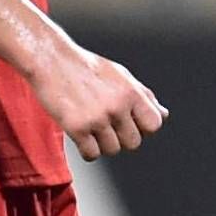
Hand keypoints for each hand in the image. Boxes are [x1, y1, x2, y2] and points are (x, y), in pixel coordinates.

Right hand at [36, 44, 166, 160]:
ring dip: (102, 144)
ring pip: (112, 150)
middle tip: (107, 126)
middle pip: (133, 143)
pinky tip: (82, 136)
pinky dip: (87, 150)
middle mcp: (116, 106)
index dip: (143, 127)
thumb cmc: (86, 67)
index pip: (154, 125)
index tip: (130, 123)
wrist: (51, 60)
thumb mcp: (121, 75)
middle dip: (122, 138)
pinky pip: (91, 155)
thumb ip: (143, 96)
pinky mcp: (76, 128)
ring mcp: (97, 118)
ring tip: (92, 127)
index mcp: (130, 92)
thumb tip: (163, 114)